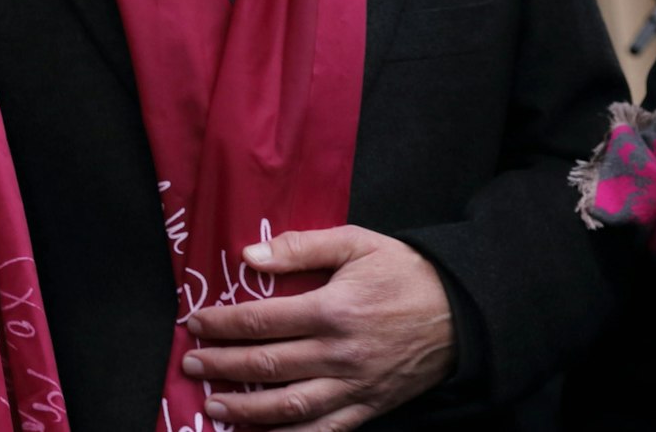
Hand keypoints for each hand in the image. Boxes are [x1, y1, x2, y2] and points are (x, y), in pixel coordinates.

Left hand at [182, 225, 454, 430]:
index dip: (222, 324)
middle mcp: (340, 354)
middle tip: (191, 363)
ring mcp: (355, 386)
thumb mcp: (356, 243)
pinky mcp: (371, 406)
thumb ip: (300, 248)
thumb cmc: (404, 272)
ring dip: (247, 408)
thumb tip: (249, 256)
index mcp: (332, 310)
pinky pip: (326, 430)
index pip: (261, 321)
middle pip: (268, 364)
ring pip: (291, 406)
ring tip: (214, 405)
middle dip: (222, 365)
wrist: (464, 312)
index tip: (194, 323)